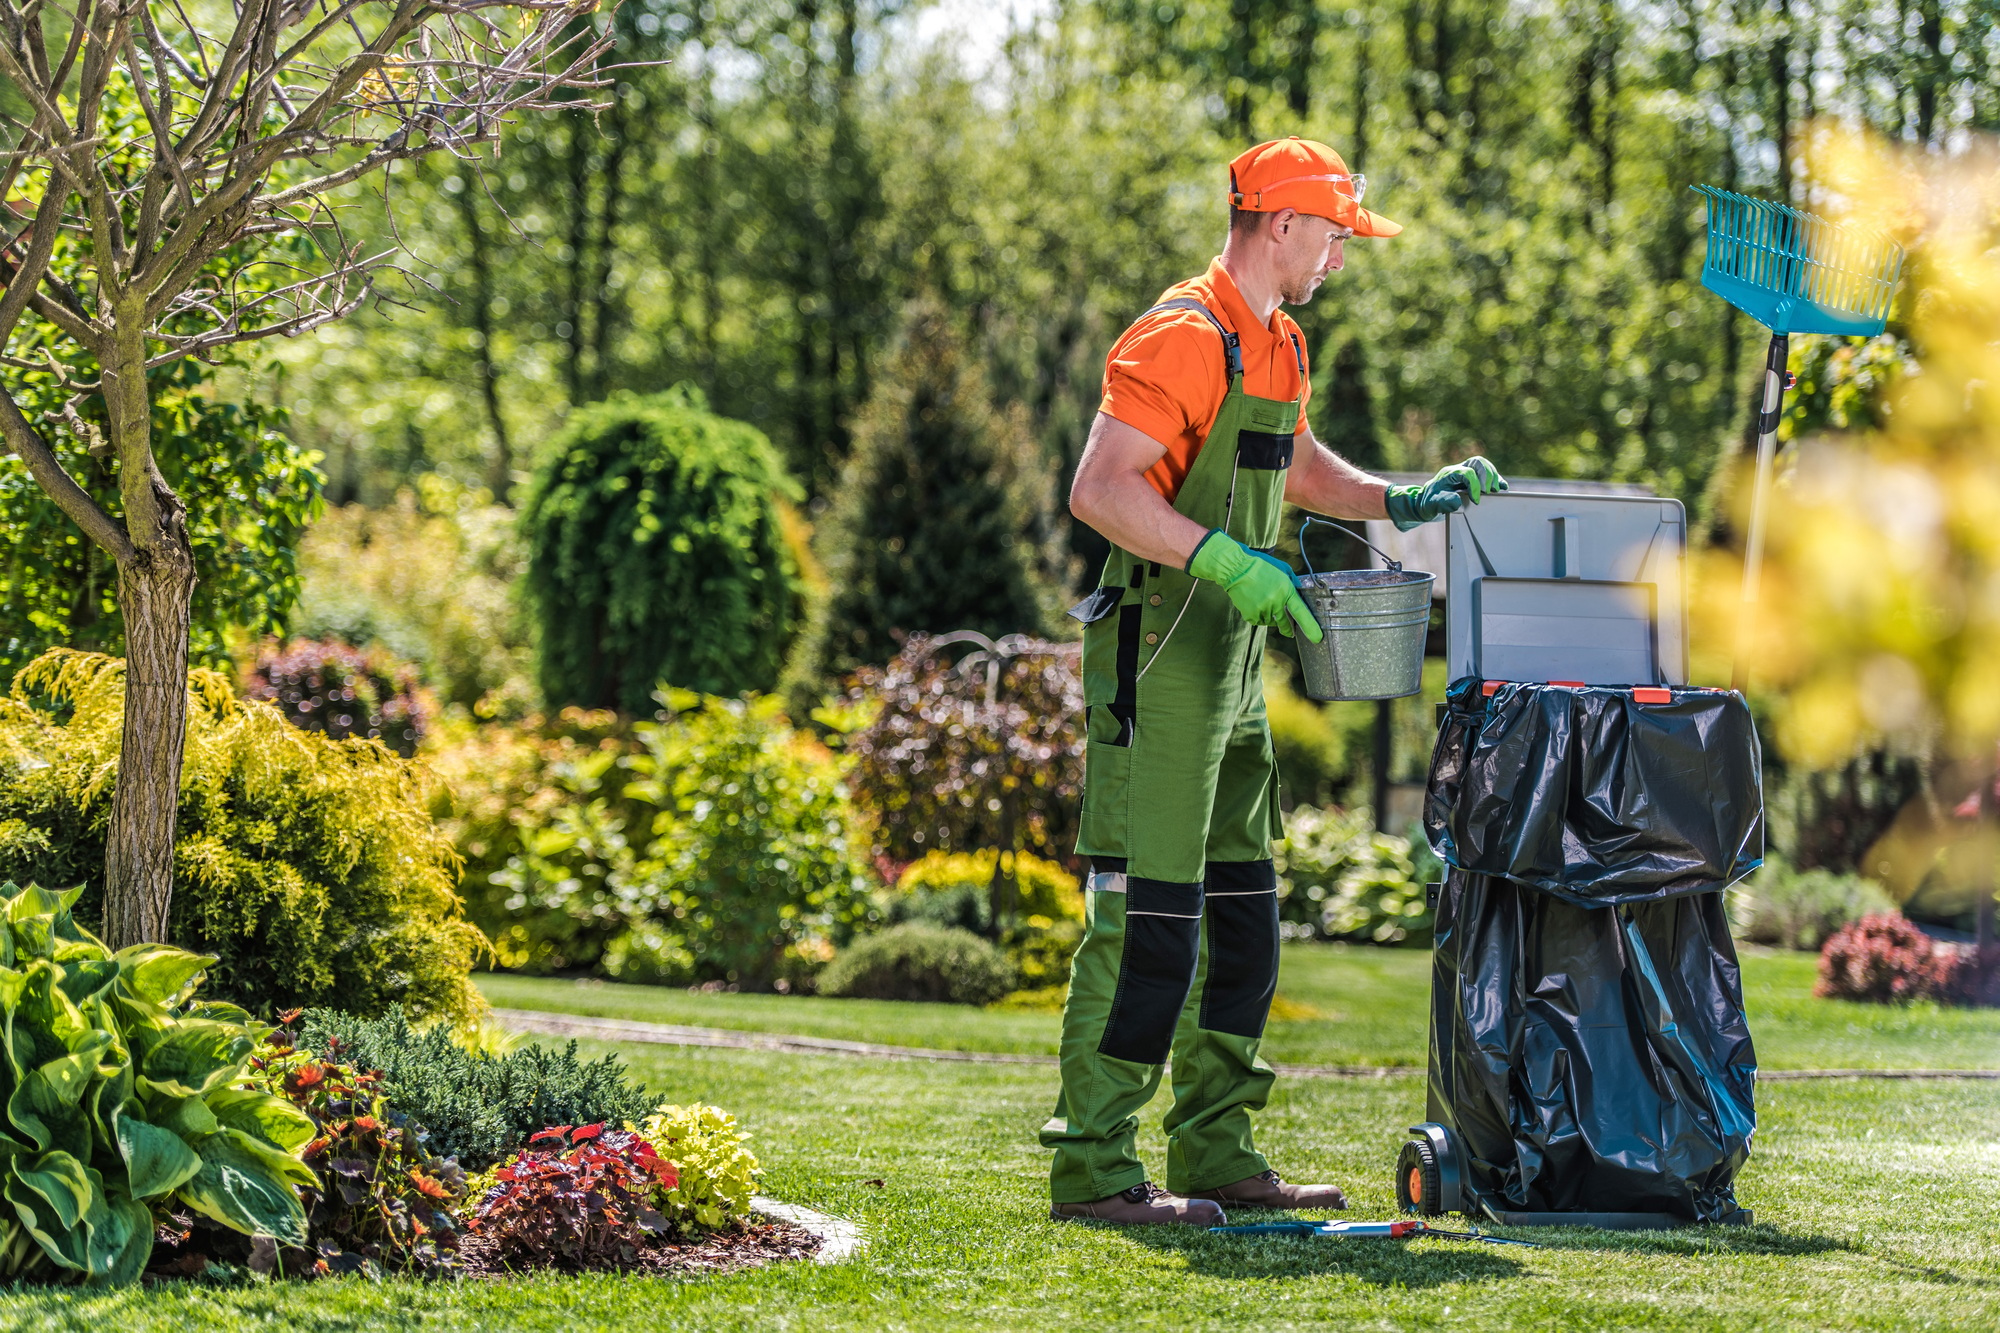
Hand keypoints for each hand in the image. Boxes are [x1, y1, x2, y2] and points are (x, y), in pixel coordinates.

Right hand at [1187, 531, 1322, 641]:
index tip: (1317, 638)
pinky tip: (1254, 603)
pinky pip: (1259, 621)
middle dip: (1289, 629)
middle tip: (1291, 633)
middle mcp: (1275, 602)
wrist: (1236, 568)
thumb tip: (1301, 596)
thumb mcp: (1283, 569)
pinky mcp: (1250, 615)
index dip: (1310, 627)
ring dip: (1270, 616)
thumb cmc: (1262, 566)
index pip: (1301, 612)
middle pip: (1285, 624)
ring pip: (1271, 622)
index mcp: (1286, 590)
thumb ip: (1294, 584)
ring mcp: (1262, 610)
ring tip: (1262, 600)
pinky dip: (1258, 615)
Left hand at [1384, 458, 1507, 530]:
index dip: (1475, 486)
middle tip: (1488, 492)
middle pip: (1478, 462)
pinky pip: (1488, 473)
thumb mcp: (1432, 504)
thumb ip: (1443, 502)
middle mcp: (1459, 469)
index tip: (1476, 501)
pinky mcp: (1473, 478)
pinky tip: (1501, 487)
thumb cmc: (1429, 502)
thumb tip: (1457, 501)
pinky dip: (1496, 479)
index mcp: (1449, 474)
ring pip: (1484, 465)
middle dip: (1486, 476)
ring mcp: (1467, 472)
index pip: (1467, 473)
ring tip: (1495, 491)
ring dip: (1492, 476)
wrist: (1427, 501)